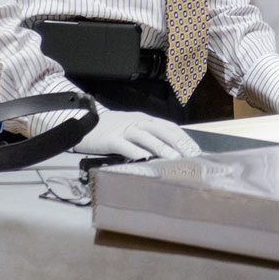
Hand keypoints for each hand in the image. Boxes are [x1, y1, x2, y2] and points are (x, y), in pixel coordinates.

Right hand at [75, 108, 199, 160]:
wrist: (83, 121)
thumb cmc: (111, 129)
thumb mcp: (133, 128)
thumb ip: (149, 136)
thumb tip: (170, 150)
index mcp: (146, 119)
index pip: (170, 127)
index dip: (184, 138)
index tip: (195, 150)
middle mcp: (138, 122)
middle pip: (162, 130)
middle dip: (178, 143)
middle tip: (191, 156)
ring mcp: (124, 130)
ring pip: (146, 137)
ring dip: (162, 148)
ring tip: (174, 159)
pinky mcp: (111, 139)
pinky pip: (126, 145)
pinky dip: (136, 152)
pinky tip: (145, 159)